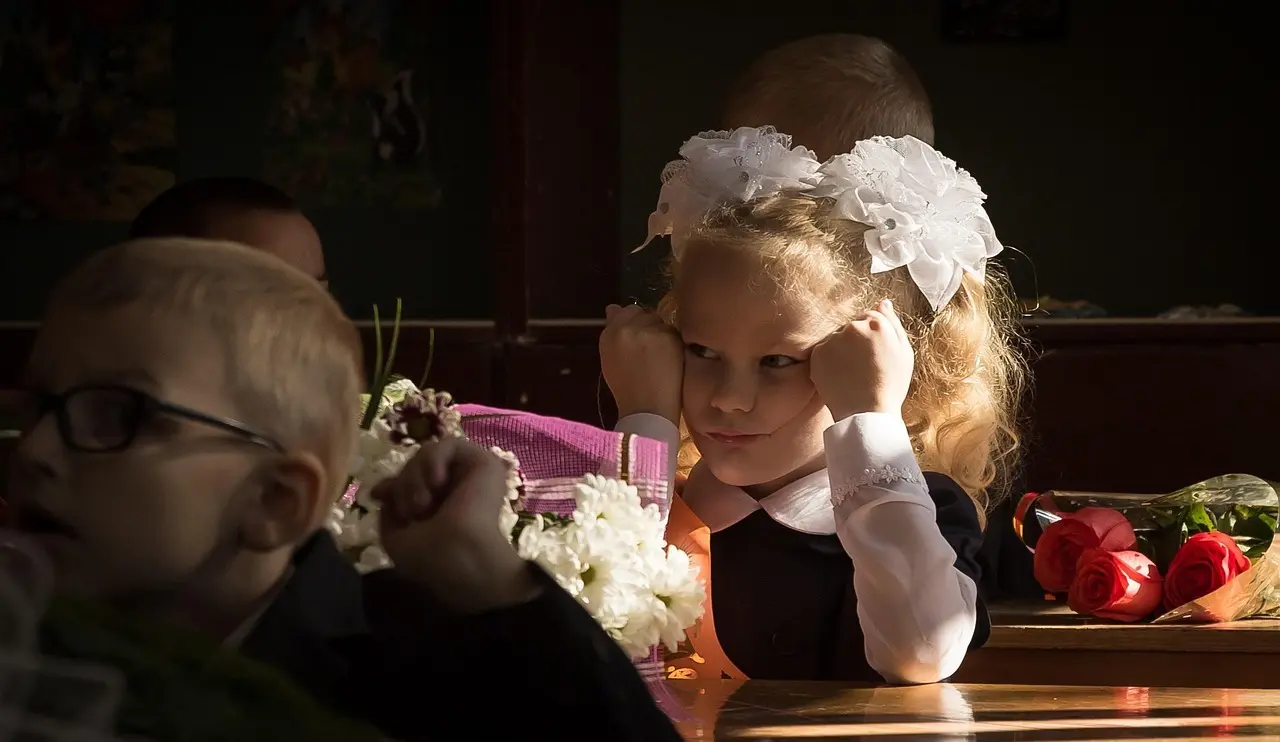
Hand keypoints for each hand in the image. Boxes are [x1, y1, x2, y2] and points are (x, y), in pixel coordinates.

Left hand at [371, 437, 538, 613]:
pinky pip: (449, 444)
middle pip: (414, 465)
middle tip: (411, 510)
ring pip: (427, 454)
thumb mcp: (395, 538)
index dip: (392, 484)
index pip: (409, 480)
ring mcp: (468, 474)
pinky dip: (434, 460)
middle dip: (403, 484)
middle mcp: (453, 489)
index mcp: (437, 507)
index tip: (379, 495)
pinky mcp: (481, 462)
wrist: (463, 557)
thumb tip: (382, 489)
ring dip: (415, 476)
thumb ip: (388, 510)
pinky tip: (436, 482)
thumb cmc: (431, 557)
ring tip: (422, 503)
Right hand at [599, 303, 683, 424]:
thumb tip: (613, 308)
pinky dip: (672, 341)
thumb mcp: (610, 359)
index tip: (636, 336)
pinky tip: (669, 358)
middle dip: (645, 325)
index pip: (622, 311)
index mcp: (609, 334)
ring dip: (659, 331)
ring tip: (659, 355)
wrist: (647, 408)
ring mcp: (648, 330)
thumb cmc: (626, 389)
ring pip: (657, 320)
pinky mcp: (668, 336)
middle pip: (641, 312)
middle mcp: (626, 327)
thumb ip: (612, 332)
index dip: (632, 323)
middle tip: (649, 348)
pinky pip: (671, 330)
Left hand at [810, 299, 913, 419]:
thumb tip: (883, 301)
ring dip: (841, 350)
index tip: (874, 355)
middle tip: (864, 366)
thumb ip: (893, 323)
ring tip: (852, 373)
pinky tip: (841, 377)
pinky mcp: (818, 354)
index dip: (872, 337)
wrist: (867, 413)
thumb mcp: (903, 352)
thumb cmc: (891, 385)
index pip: (870, 317)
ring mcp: (833, 340)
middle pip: (851, 327)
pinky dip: (829, 362)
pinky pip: (824, 352)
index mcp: (877, 324)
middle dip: (856, 341)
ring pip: (836, 339)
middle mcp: (853, 327)